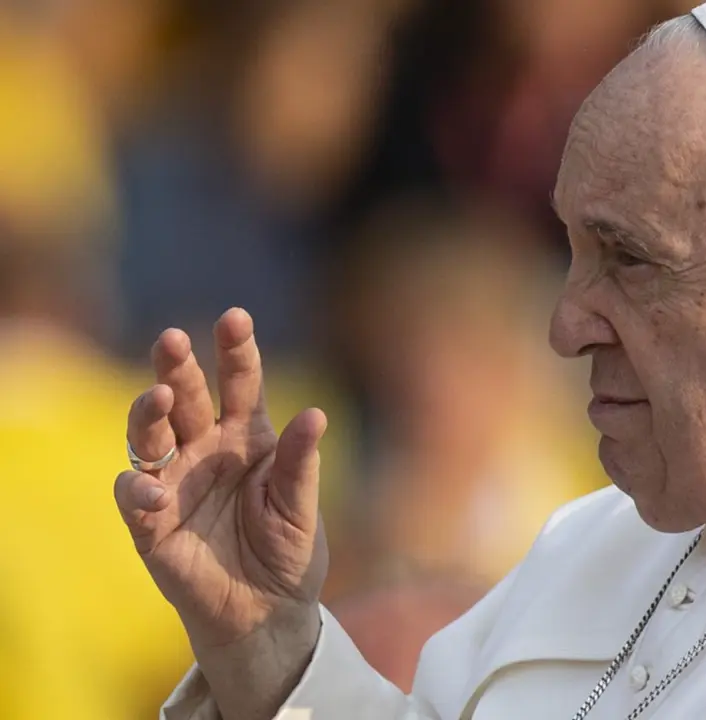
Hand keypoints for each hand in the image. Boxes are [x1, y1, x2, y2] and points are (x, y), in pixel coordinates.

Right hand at [115, 308, 327, 656]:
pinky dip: (139, 489)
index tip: (236, 318)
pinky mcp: (151, 522)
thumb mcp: (302, 508)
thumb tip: (316, 414)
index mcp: (249, 438)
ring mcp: (175, 482)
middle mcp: (206, 450)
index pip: (241, 384)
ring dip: (147, 413)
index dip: (237, 351)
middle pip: (185, 397)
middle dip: (177, 366)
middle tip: (173, 339)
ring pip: (149, 434)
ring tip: (157, 397)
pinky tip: (155, 491)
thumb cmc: (288, 552)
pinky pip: (135, 494)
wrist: (268, 611)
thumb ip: (301, 465)